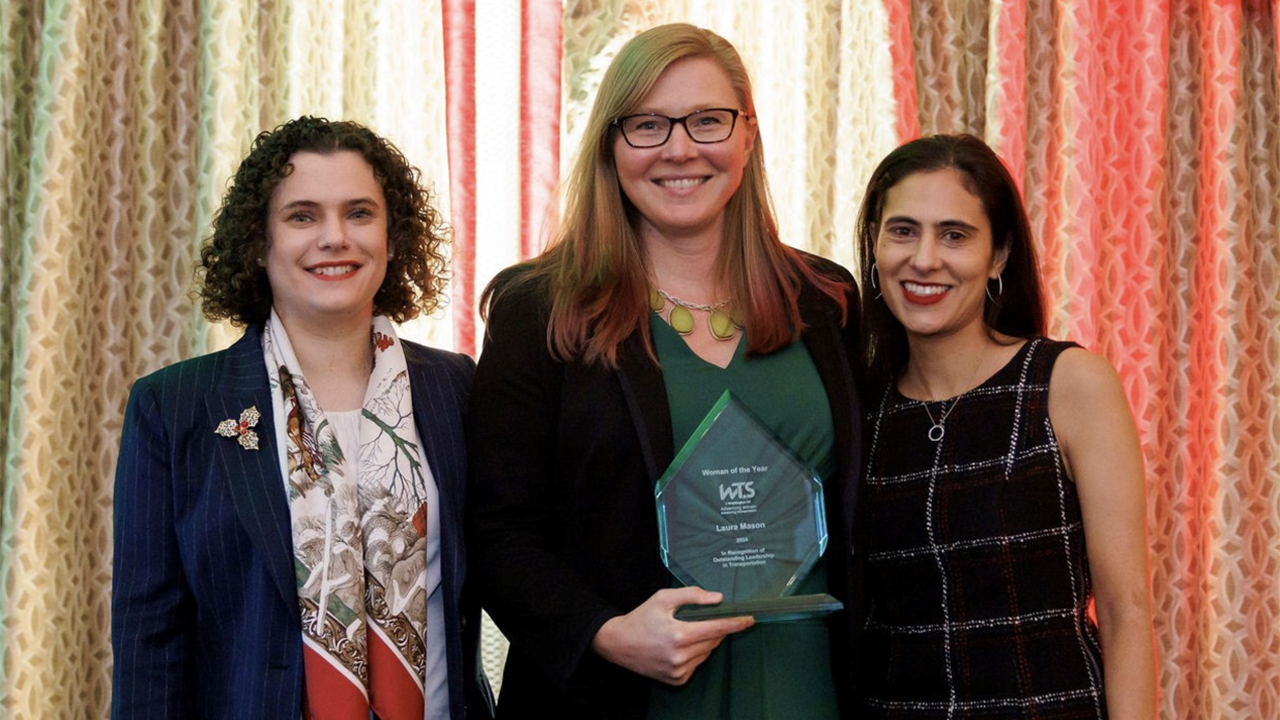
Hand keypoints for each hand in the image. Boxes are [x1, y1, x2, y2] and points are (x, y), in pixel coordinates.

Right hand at [590, 587, 753, 685]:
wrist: (619, 644)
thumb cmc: (642, 617)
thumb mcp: (663, 598)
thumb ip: (692, 596)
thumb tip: (718, 599)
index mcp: (679, 634)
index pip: (716, 628)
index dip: (735, 623)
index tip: (750, 619)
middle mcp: (681, 656)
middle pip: (714, 641)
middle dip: (717, 629)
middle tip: (708, 619)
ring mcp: (679, 671)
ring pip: (707, 653)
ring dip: (706, 641)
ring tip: (687, 632)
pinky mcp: (677, 680)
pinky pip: (697, 664)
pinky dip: (696, 654)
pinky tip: (680, 646)